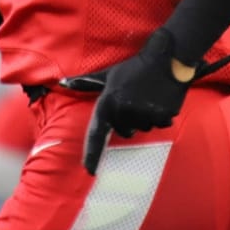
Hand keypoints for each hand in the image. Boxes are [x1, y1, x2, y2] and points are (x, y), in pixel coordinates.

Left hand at [63, 29, 229, 173]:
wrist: (166, 59)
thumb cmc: (134, 67)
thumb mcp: (109, 75)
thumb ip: (86, 82)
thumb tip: (63, 83)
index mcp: (108, 103)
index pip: (96, 134)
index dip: (92, 154)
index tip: (90, 170)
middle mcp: (124, 112)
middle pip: (124, 131)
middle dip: (128, 121)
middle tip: (134, 101)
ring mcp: (144, 115)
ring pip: (142, 128)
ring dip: (144, 118)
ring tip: (148, 97)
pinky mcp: (162, 116)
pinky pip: (159, 125)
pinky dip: (160, 116)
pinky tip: (161, 100)